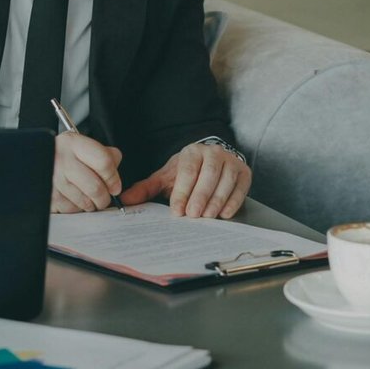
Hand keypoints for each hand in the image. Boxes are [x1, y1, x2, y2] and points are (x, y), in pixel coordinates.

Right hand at [51, 132, 123, 212]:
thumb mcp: (83, 147)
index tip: (115, 186)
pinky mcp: (47, 195)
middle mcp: (61, 159)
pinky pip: (71, 209)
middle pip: (95, 187)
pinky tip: (73, 199)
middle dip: (104, 198)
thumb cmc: (65, 156)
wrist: (34, 160)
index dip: (113, 178)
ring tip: (87, 197)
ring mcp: (52, 178)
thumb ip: (105, 156)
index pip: (104, 162)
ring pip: (84, 202)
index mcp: (73, 143)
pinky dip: (76, 208)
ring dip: (91, 204)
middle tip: (104, 198)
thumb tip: (115, 179)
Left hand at [120, 142, 251, 217]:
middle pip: (208, 175)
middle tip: (192, 215)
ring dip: (216, 201)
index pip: (188, 170)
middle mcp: (214, 153)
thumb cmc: (188, 172)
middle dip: (200, 196)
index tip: (177, 210)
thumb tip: (125, 201)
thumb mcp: (166, 177)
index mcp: (192, 152)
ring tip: (207, 216)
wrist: (212, 160)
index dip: (182, 190)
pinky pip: (240, 188)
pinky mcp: (244, 173)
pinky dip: (233, 202)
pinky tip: (224, 214)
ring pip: (225, 181)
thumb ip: (146, 188)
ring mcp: (231, 162)